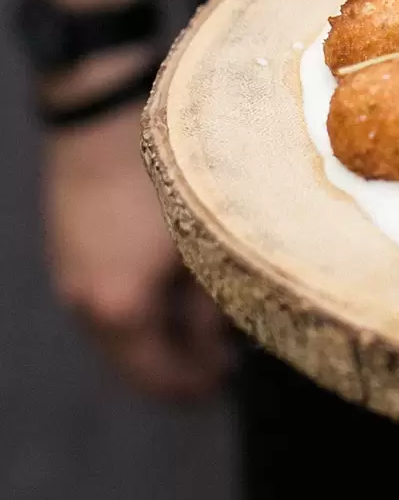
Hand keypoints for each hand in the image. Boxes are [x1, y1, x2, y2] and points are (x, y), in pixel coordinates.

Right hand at [44, 99, 230, 398]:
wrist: (105, 115)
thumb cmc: (168, 172)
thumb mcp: (205, 241)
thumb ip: (212, 301)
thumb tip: (221, 338)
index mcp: (122, 308)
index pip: (159, 377)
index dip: (195, 384)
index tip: (227, 378)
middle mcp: (88, 304)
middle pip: (135, 362)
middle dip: (179, 363)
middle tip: (222, 355)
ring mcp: (73, 280)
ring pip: (120, 334)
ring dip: (160, 335)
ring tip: (206, 319)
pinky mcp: (70, 255)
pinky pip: (108, 303)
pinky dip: (141, 309)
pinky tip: (175, 288)